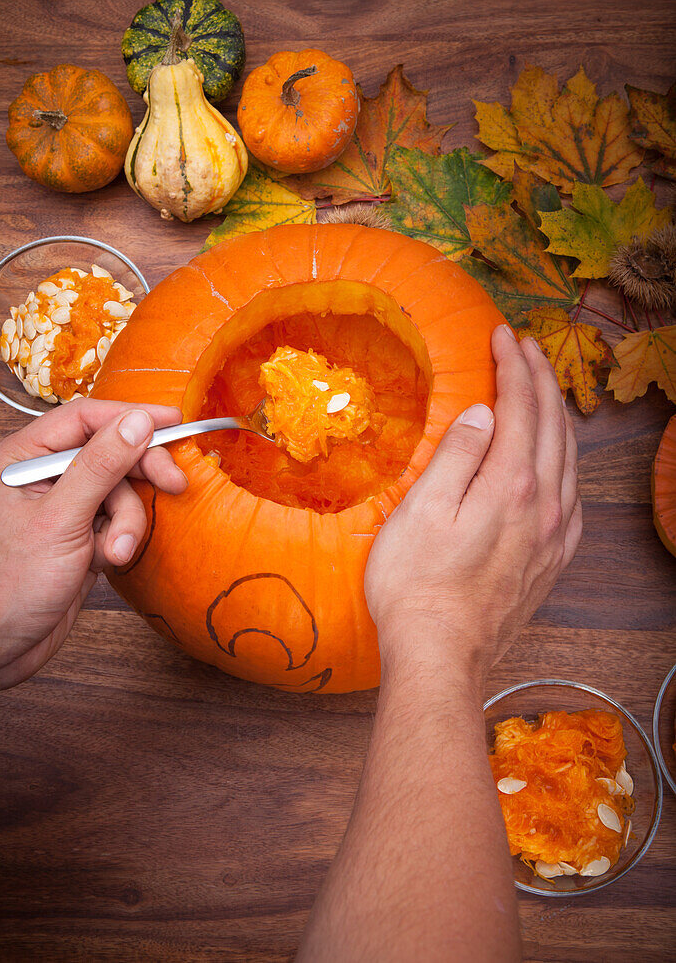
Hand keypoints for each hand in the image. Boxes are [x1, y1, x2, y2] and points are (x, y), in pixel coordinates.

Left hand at [0, 399, 186, 713]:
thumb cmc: (7, 586)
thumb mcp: (61, 520)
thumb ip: (101, 466)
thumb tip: (136, 422)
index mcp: (21, 457)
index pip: (86, 418)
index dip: (132, 417)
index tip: (175, 421)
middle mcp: (40, 474)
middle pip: (109, 452)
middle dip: (139, 475)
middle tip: (174, 484)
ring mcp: (59, 505)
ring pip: (118, 491)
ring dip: (127, 521)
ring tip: (116, 552)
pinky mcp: (76, 533)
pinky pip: (115, 519)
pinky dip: (119, 538)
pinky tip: (106, 561)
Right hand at [365, 323, 580, 682]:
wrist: (441, 655)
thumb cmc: (417, 585)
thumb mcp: (423, 512)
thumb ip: (458, 456)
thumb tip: (484, 413)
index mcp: (511, 485)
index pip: (520, 407)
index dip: (512, 365)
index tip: (502, 335)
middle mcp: (545, 505)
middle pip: (551, 424)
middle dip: (539, 378)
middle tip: (523, 346)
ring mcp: (554, 534)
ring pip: (568, 456)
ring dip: (556, 413)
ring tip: (541, 386)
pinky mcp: (553, 559)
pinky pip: (574, 492)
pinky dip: (567, 458)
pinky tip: (556, 457)